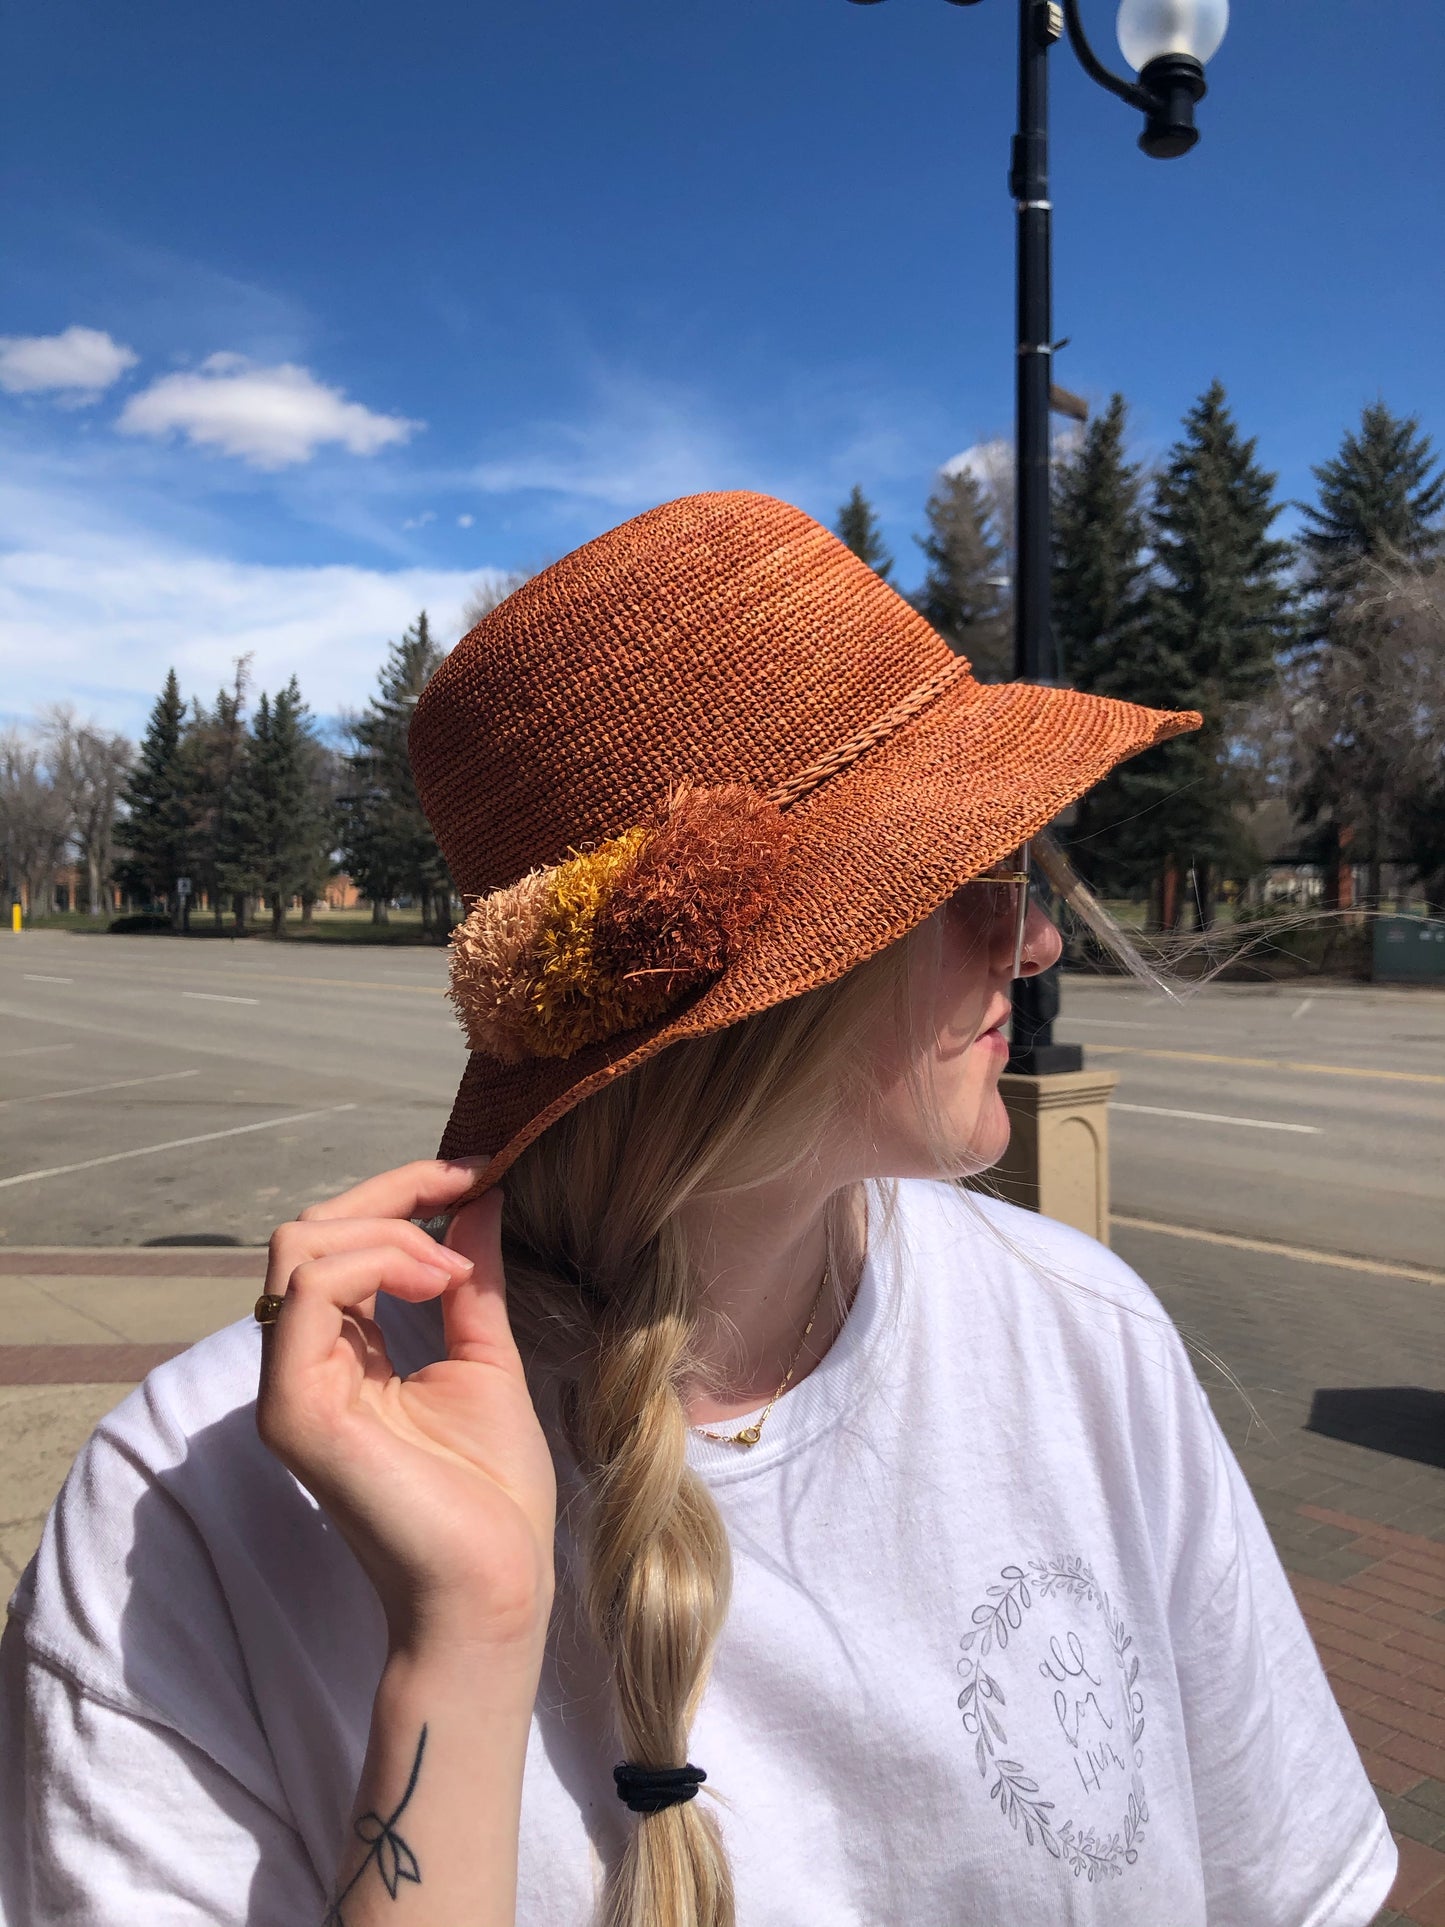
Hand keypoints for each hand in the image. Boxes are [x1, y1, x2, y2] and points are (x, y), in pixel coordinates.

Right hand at [255, 1160, 556, 1659]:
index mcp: (344, 1356)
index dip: (404, 1192)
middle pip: (311, 1230)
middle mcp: (303, 1366)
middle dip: (394, 1191)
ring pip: (300, 1248)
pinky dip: (378, 1261)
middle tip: (468, 1184)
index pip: (341, 1241)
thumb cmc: (493, 1496)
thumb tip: (478, 1197)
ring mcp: (290, 1388)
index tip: (476, 1169)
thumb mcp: (486, 1359)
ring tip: (453, 1268)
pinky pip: (310, 1292)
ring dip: (391, 1229)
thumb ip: (470, 1281)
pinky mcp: (293, 1409)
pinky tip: (437, 1282)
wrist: (493, 1588)